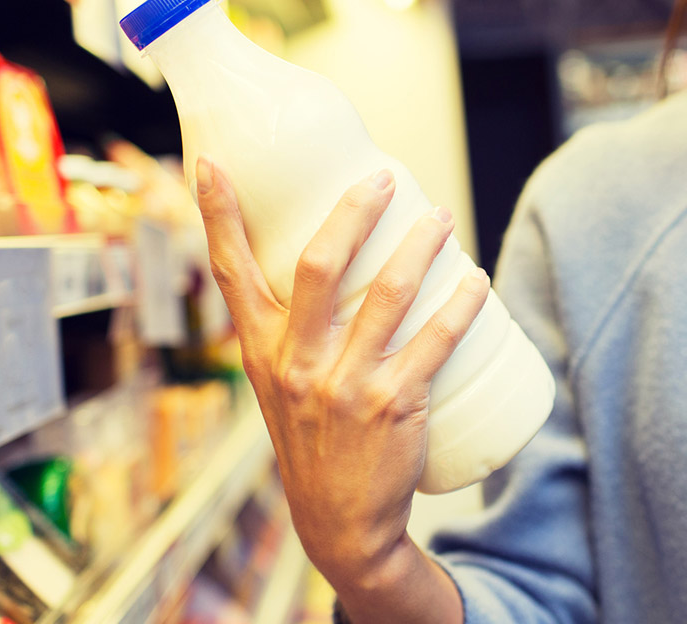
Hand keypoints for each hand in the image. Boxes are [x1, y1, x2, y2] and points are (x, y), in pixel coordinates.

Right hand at [194, 155, 488, 593]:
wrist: (341, 525)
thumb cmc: (313, 440)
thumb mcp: (279, 387)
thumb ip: (288, 330)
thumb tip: (323, 261)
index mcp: (260, 351)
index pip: (231, 272)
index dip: (218, 214)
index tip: (210, 162)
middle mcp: (295, 362)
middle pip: (319, 264)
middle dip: (353, 210)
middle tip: (385, 178)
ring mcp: (344, 384)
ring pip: (388, 293)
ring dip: (421, 245)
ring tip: (443, 218)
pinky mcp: (394, 405)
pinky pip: (436, 340)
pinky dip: (462, 304)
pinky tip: (476, 281)